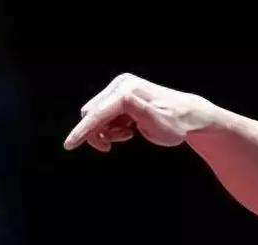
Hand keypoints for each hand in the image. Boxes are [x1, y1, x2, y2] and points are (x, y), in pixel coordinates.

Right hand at [63, 73, 214, 151]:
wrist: (188, 116)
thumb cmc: (177, 124)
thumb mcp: (160, 124)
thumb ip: (140, 112)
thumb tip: (122, 99)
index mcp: (128, 91)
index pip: (98, 113)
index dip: (83, 131)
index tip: (69, 146)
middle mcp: (121, 85)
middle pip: (92, 114)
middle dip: (99, 133)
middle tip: (115, 145)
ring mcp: (120, 88)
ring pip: (97, 115)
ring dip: (107, 130)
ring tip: (128, 134)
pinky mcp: (120, 94)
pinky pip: (104, 115)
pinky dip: (112, 126)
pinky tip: (128, 128)